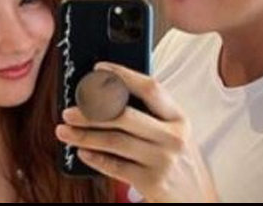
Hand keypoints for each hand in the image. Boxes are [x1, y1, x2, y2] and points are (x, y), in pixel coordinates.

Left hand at [55, 62, 217, 201]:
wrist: (197, 200)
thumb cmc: (180, 162)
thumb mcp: (175, 134)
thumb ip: (151, 116)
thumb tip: (108, 96)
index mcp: (178, 118)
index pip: (149, 88)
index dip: (122, 75)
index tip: (99, 69)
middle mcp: (173, 136)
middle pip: (125, 115)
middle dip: (91, 111)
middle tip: (69, 111)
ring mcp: (162, 160)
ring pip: (115, 141)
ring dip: (84, 135)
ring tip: (64, 131)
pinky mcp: (152, 182)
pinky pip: (115, 166)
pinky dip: (94, 157)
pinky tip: (81, 151)